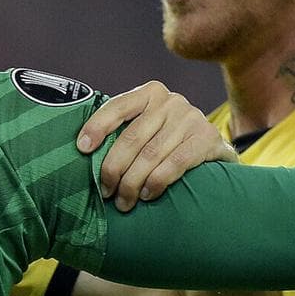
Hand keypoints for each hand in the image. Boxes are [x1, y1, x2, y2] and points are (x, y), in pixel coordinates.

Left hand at [76, 81, 230, 211]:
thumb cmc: (166, 141)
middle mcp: (171, 101)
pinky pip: (177, 163)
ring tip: (124, 201)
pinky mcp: (207, 138)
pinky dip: (158, 181)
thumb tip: (83, 151)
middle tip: (106, 192)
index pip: (117, 107)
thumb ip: (122, 131)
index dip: (97, 126)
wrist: (212, 149)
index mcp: (149, 93)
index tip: (82, 148)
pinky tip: (148, 195)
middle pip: (132, 137)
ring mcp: (191, 117)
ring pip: (152, 154)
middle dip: (114, 168)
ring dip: (133, 182)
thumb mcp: (146, 128)